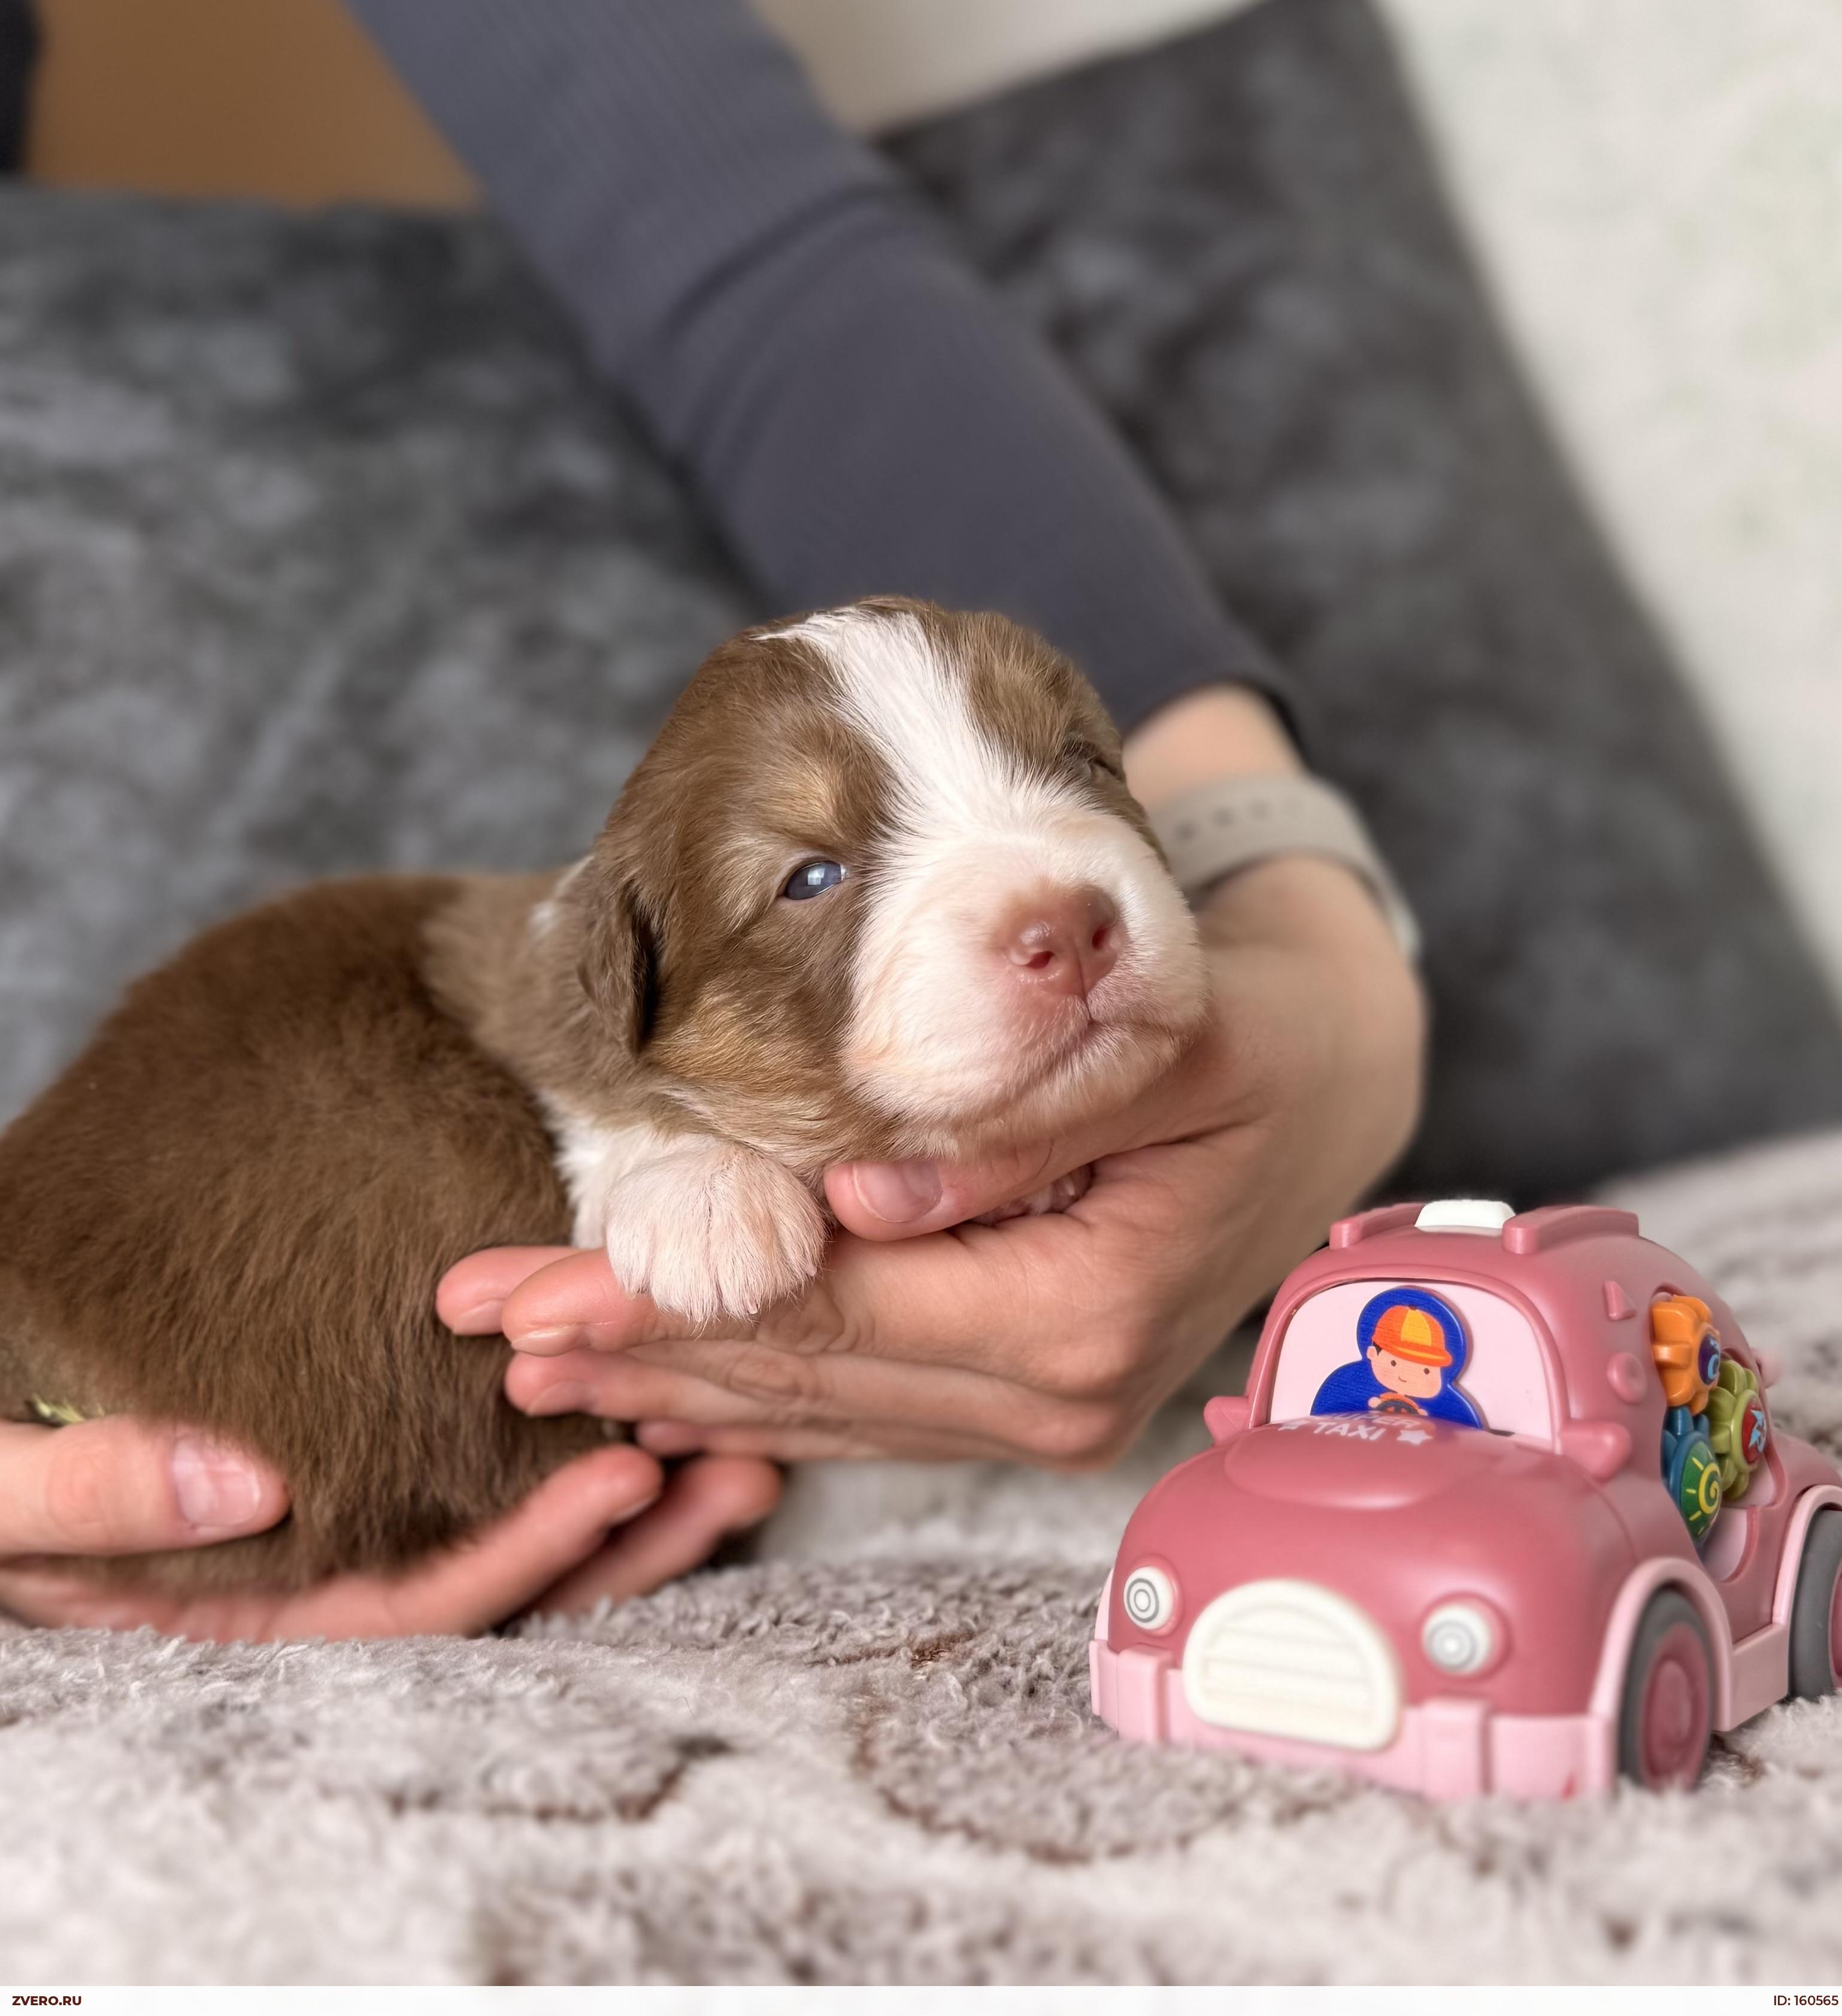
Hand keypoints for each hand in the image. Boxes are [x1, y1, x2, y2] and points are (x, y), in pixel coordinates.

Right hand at [0, 1413, 778, 1638]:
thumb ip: (98, 1497)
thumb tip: (253, 1478)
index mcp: (242, 1604)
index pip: (414, 1604)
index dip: (525, 1555)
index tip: (626, 1480)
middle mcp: (309, 1567)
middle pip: (500, 1573)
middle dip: (629, 1532)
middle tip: (746, 1459)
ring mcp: (342, 1504)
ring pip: (511, 1515)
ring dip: (631, 1481)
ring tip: (739, 1422)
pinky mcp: (361, 1436)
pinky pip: (478, 1448)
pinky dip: (565, 1419)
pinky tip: (646, 1377)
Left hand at [447, 848, 1424, 1468]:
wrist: (1325, 1088)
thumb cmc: (1255, 1044)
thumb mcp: (1176, 1048)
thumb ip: (1029, 1124)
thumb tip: (864, 1195)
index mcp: (1082, 1320)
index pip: (833, 1316)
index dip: (672, 1305)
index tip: (530, 1291)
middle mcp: (1055, 1397)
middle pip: (802, 1373)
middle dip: (631, 1347)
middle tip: (478, 1317)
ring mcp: (1039, 1411)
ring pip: (817, 1402)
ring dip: (670, 1374)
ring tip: (530, 1350)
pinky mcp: (1022, 1391)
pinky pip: (862, 1399)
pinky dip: (753, 1385)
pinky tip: (656, 1381)